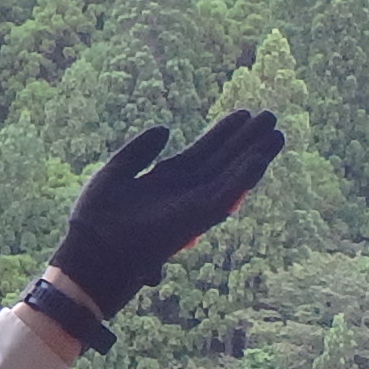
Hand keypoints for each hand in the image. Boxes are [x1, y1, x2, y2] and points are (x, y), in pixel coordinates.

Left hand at [51, 112, 287, 317]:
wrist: (91, 254)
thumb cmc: (95, 220)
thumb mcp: (116, 171)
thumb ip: (140, 150)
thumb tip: (166, 129)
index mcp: (166, 180)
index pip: (204, 152)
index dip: (224, 133)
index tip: (244, 114)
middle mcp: (185, 192)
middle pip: (224, 161)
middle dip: (247, 140)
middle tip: (271, 117)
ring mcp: (192, 206)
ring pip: (232, 177)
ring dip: (255, 156)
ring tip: (277, 133)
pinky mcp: (194, 220)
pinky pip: (225, 197)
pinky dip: (243, 179)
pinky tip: (260, 160)